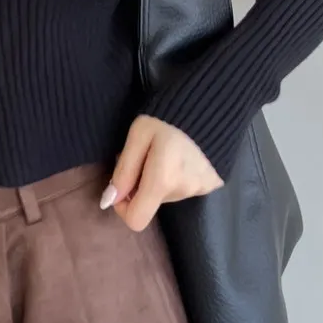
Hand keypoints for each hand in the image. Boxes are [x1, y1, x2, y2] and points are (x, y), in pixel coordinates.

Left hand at [101, 116, 222, 231]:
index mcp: (162, 181)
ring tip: (164, 151)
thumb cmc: (168, 116)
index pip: (136, 220)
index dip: (123, 208)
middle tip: (144, 156)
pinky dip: (177, 177)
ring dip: (159, 179)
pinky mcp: (212, 183)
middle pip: (151, 203)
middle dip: (141, 185)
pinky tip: (181, 155)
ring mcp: (201, 188)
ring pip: (167, 195)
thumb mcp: (138, 135)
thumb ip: (124, 170)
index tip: (122, 185)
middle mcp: (183, 190)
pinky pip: (184, 188)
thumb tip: (110, 200)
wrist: (212, 101)